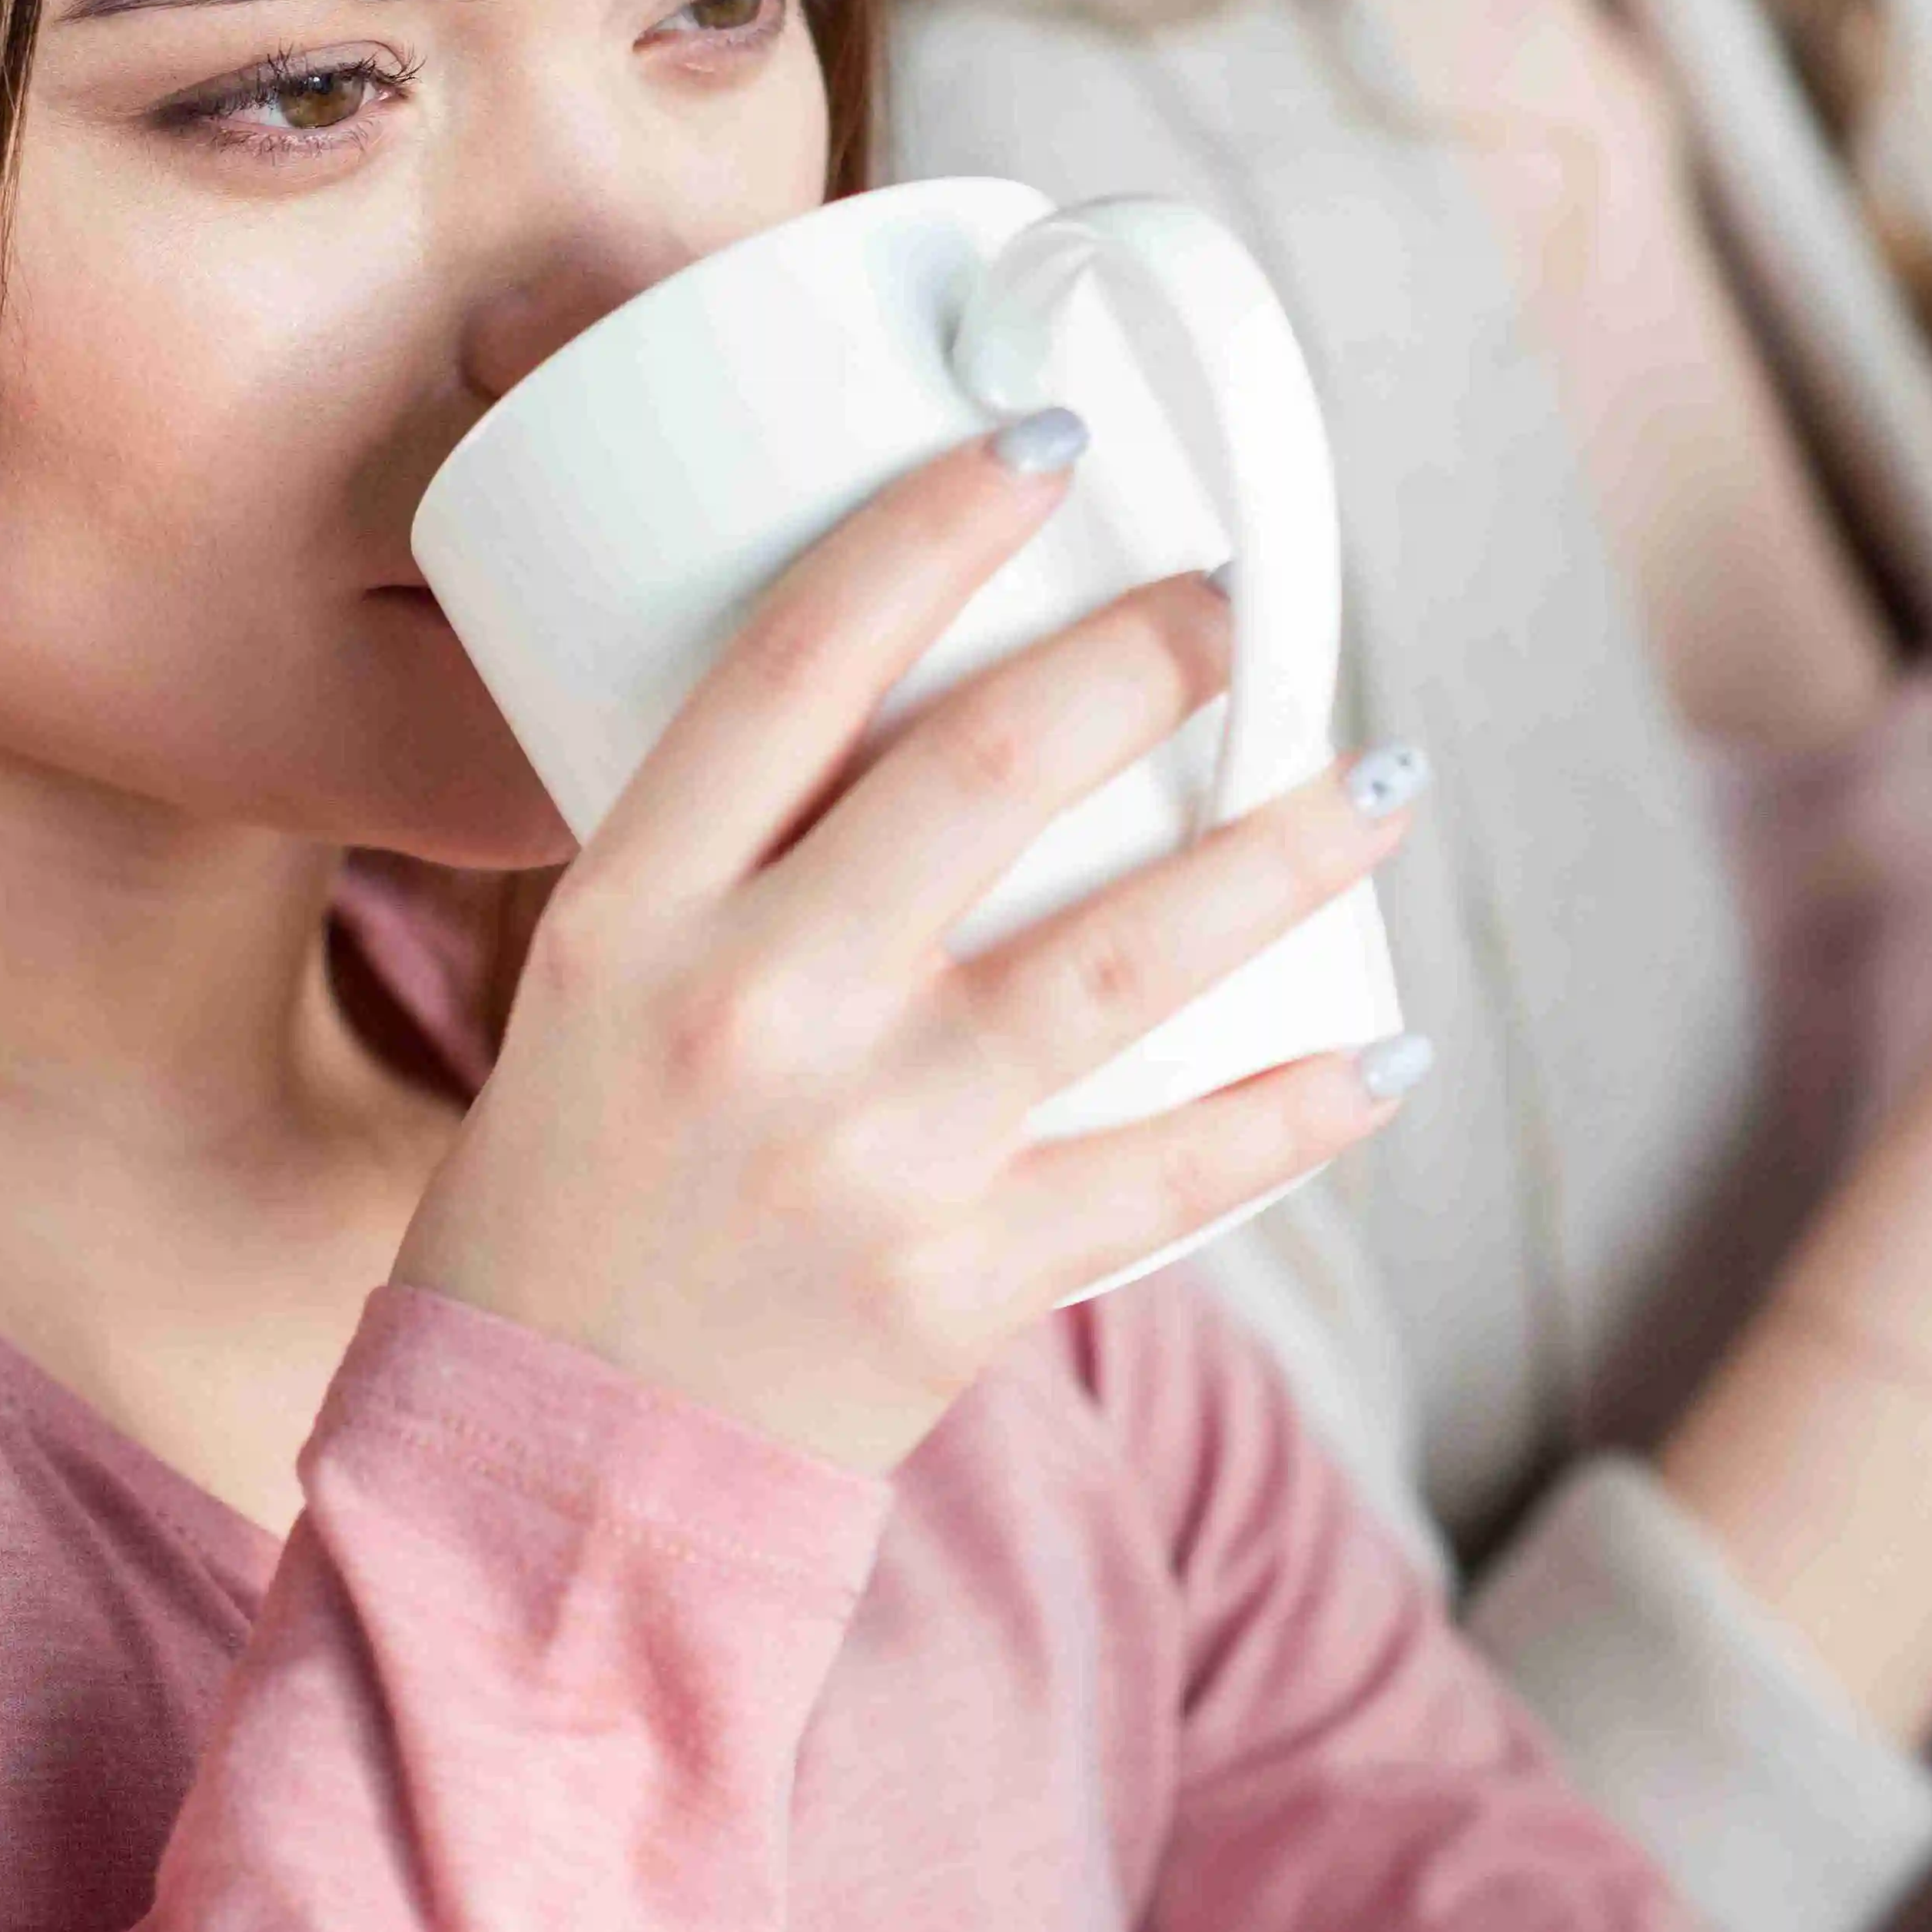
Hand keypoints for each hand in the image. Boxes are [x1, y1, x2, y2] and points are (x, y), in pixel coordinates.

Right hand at [393, 422, 1426, 1475]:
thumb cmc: (570, 1206)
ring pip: (1132, 952)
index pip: (798, 655)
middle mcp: (750, 1010)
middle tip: (1233, 605)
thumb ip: (725, 868)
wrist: (544, 1487)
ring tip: (1381, 773)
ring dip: (1287, 844)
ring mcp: (865, 1155)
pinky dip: (1300, 1110)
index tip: (1049, 444)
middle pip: (995, 764)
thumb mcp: (581, 997)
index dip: (939, 521)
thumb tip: (922, 719)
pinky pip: (1175, 1178)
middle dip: (1153, 651)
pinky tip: (1388, 1048)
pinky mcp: (958, 1291)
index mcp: (630, 913)